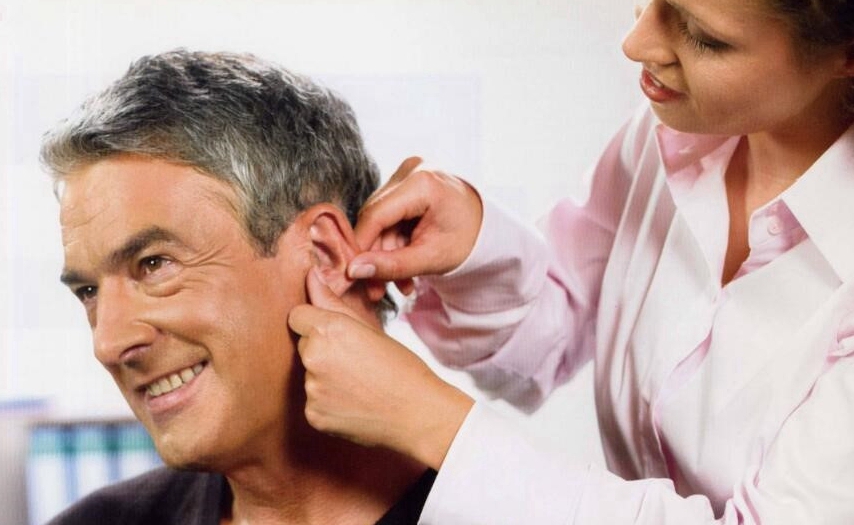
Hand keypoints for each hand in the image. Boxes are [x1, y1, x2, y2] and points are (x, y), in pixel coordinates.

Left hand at [288, 268, 473, 468]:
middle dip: (322, 349)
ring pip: (308, 373)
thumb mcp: (370, 328)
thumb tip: (311, 275)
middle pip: (303, 344)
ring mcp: (312, 388)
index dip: (315, 322)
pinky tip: (354, 403)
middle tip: (356, 361)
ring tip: (359, 384)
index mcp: (329, 329)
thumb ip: (332, 302)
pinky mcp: (312, 414)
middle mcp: (314, 356)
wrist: (417, 414)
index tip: (335, 334)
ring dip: (325, 376)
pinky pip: (313, 401)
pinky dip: (328, 402)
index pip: (297, 316)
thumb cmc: (401, 367)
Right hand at [347, 157, 482, 293]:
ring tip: (400, 285)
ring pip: (379, 220)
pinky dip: (392, 243)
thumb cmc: (466, 240)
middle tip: (377, 290)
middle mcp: (411, 170)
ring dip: (385, 255)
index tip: (352, 275)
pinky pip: (387, 216)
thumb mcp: (431, 259)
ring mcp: (407, 174)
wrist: (485, 228)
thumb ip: (392, 265)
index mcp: (423, 182)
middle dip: (376, 256)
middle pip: (376, 218)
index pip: (376, 215)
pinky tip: (402, 268)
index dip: (361, 247)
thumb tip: (353, 271)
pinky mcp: (404, 184)